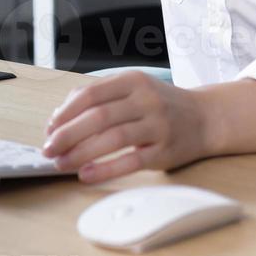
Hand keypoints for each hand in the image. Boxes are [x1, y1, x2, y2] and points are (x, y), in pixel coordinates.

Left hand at [41, 71, 213, 182]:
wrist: (206, 118)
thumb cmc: (161, 105)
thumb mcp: (134, 89)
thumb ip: (100, 96)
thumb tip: (59, 116)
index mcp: (133, 81)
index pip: (90, 94)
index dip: (65, 113)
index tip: (49, 129)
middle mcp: (146, 100)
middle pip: (98, 116)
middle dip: (67, 135)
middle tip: (49, 150)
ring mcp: (157, 125)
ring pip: (112, 138)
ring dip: (81, 153)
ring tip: (61, 164)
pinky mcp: (164, 151)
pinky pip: (130, 161)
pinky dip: (105, 169)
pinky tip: (86, 175)